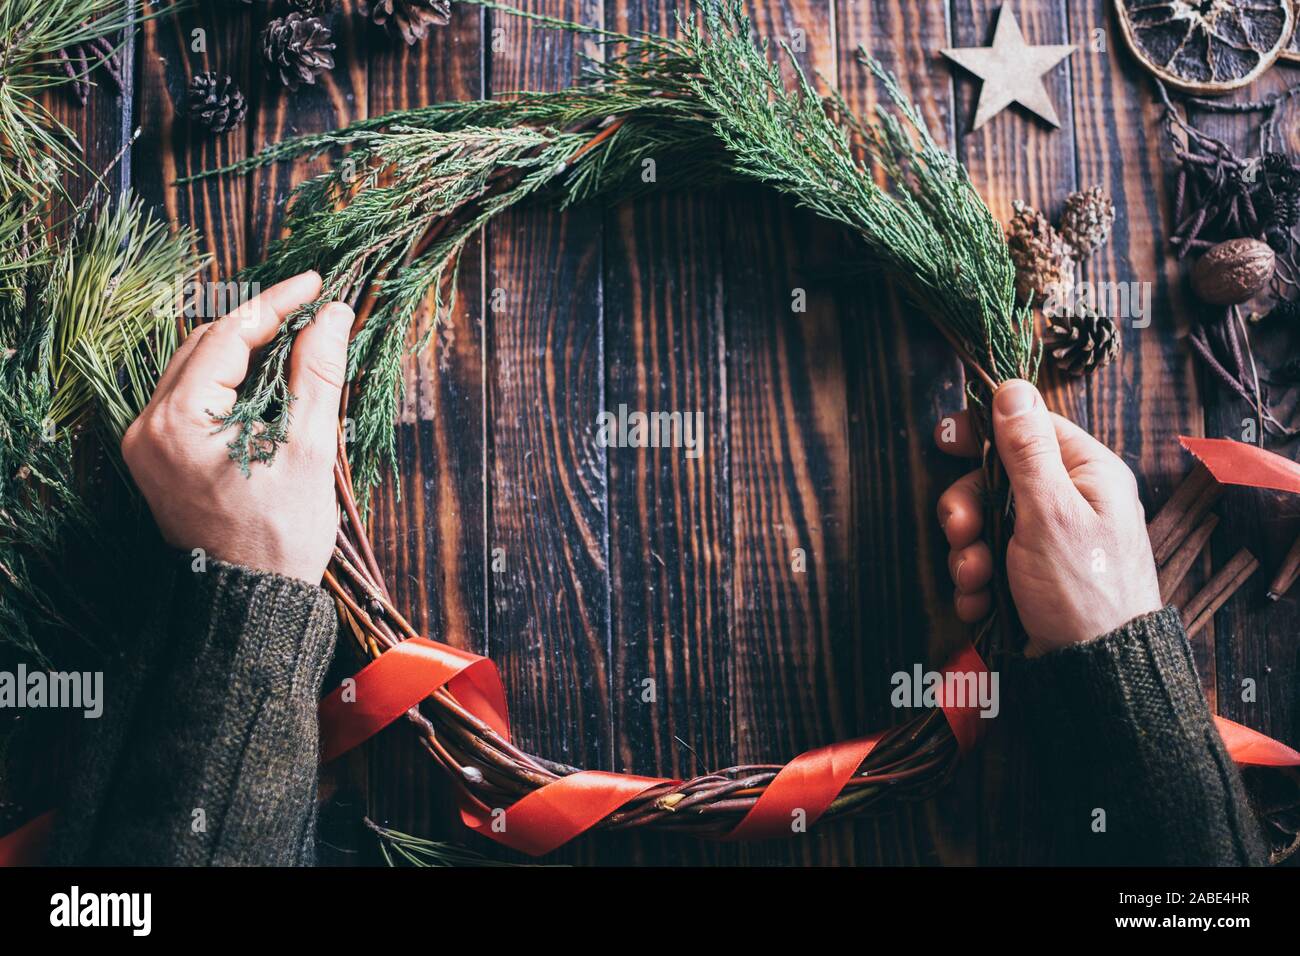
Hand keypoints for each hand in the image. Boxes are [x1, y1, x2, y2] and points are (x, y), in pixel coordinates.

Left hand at [123, 271, 352, 584]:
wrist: (250, 598)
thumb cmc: (281, 536)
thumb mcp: (308, 450)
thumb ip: (318, 375)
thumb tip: (334, 315)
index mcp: (180, 422)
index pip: (229, 335)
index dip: (277, 304)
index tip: (317, 285)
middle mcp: (149, 426)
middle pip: (207, 345)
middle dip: (260, 322)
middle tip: (313, 310)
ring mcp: (147, 442)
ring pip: (197, 367)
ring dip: (245, 349)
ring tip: (298, 338)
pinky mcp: (157, 456)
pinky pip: (192, 396)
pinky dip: (230, 379)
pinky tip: (267, 377)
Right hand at [933, 379, 1161, 656]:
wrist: (1095, 674)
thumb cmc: (1083, 590)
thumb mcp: (1050, 512)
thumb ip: (1026, 450)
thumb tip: (1013, 387)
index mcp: (1087, 475)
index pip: (1028, 428)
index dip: (984, 431)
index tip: (944, 439)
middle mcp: (1068, 503)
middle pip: (995, 479)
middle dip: (968, 510)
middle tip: (961, 534)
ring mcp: (1047, 542)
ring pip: (984, 525)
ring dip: (968, 554)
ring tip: (977, 582)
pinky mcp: (1028, 577)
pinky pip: (986, 565)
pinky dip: (976, 585)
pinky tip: (983, 604)